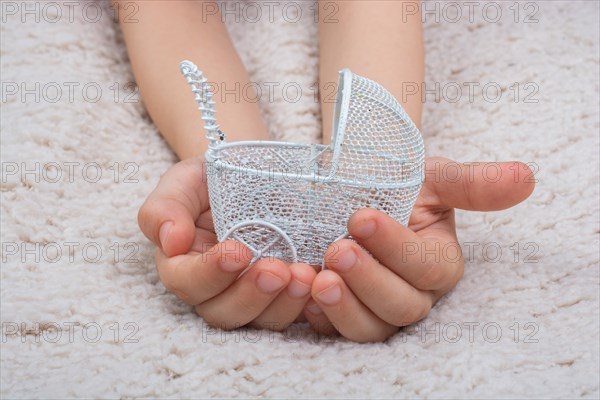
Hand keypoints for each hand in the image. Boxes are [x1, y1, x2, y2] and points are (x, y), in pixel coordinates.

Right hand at [138, 157, 315, 330]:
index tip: (238, 251)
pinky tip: (323, 285)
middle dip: (251, 295)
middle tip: (277, 270)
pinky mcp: (285, 295)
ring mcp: (253, 295)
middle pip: (223, 312)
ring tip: (306, 277)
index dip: (210, 273)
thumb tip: (170, 242)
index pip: (187, 282)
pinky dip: (309, 305)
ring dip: (283, 304)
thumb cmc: (212, 179)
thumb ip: (165, 208)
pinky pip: (296, 313)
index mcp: (184, 265)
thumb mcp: (184, 181)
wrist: (256, 172)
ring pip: (261, 320)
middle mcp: (216, 289)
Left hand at [303, 157, 535, 341]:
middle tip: (338, 250)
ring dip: (345, 308)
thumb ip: (471, 183)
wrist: (351, 193)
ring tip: (318, 279)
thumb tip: (525, 177)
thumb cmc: (394, 186)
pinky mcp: (342, 317)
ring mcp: (376, 309)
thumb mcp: (429, 177)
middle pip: (402, 307)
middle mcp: (413, 294)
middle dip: (369, 280)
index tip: (362, 217)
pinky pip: (334, 332)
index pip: (428, 268)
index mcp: (439, 263)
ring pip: (372, 329)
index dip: (397, 247)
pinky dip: (319, 318)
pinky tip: (302, 296)